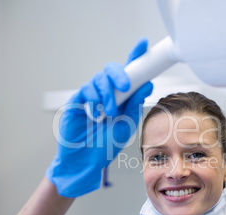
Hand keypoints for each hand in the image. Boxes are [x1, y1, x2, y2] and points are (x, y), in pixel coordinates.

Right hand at [46, 38, 152, 197]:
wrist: (87, 160)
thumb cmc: (106, 145)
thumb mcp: (127, 123)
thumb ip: (135, 103)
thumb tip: (147, 85)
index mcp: (121, 97)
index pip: (129, 73)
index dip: (135, 57)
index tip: (143, 44)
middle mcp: (107, 94)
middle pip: (112, 70)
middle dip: (120, 74)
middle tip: (125, 85)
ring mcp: (91, 96)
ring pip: (99, 79)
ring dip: (107, 93)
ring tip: (110, 112)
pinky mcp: (78, 101)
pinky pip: (86, 89)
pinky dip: (94, 97)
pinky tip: (96, 111)